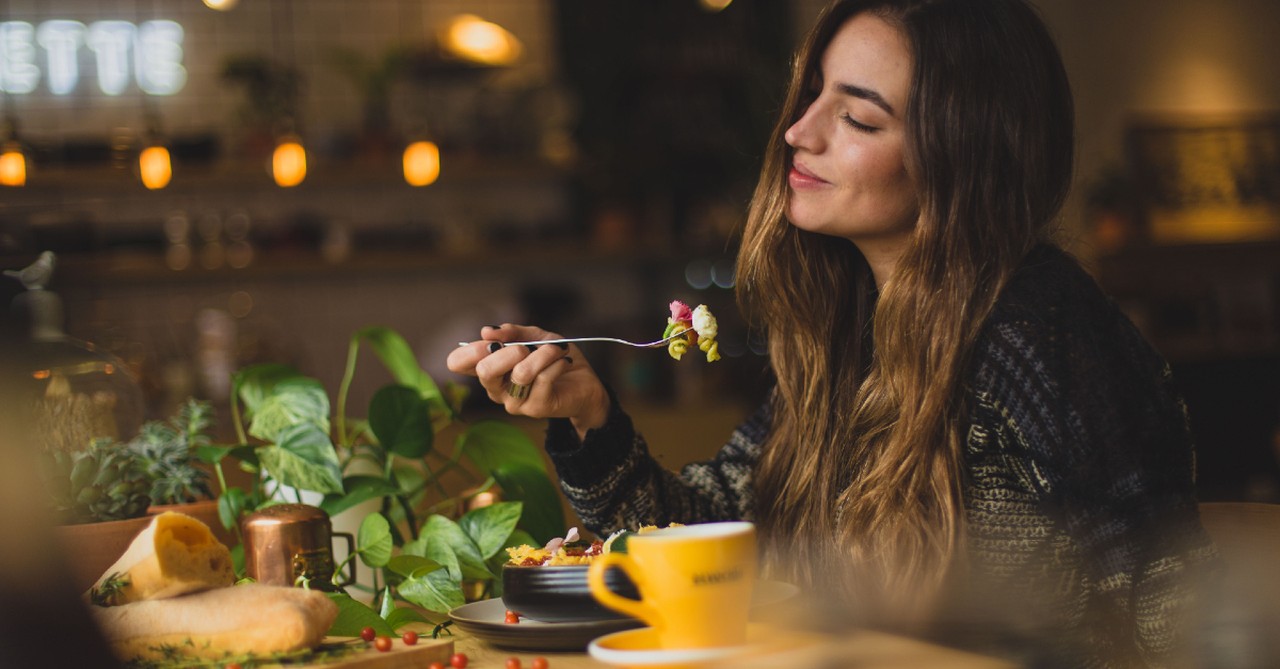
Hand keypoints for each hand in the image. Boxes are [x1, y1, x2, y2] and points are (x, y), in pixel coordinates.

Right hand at [447, 324, 608, 434]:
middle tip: (526, 347)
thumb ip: (512, 332)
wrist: (584, 383)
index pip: (457, 363)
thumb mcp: (534, 337)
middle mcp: (496, 389)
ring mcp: (514, 402)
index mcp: (489, 369)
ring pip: (521, 373)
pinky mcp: (536, 408)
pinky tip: (564, 361)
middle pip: (484, 371)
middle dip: (508, 351)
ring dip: (543, 354)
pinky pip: (543, 378)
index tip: (492, 340)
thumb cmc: (554, 359)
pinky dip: (556, 362)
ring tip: (557, 349)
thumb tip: (487, 331)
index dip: (470, 349)